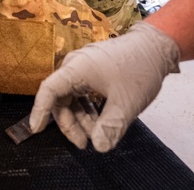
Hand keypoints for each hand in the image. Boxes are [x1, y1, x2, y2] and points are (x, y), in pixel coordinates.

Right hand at [29, 22, 180, 151]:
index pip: (48, 91)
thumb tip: (98, 147)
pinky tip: (100, 121)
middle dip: (70, 123)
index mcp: (76, 69)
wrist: (156, 46)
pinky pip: (82, 92)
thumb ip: (110, 127)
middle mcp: (74, 66)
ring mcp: (83, 67)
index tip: (37, 131)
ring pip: (72, 97)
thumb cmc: (139, 70)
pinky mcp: (92, 69)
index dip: (40, 111)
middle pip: (60, 98)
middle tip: (85, 144)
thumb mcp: (126, 104)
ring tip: (98, 135)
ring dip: (81, 118)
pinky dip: (88, 109)